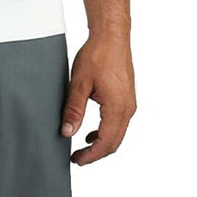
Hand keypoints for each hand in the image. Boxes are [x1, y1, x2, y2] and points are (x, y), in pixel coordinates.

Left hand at [61, 33, 135, 164]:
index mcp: (117, 107)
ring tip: (82, 147)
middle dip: (96, 154)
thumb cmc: (97, 55)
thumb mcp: (79, 83)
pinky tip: (92, 131)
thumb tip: (67, 132)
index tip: (76, 160)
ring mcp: (129, 103)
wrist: (111, 36)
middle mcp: (127, 108)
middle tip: (77, 158)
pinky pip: (119, 122)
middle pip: (114, 142)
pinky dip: (106, 131)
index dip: (91, 156)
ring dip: (101, 143)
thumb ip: (74, 109)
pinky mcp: (127, 97)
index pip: (106, 142)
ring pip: (118, 133)